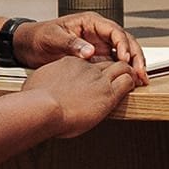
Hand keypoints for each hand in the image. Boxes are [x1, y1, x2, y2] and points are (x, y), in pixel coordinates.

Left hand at [16, 13, 147, 80]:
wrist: (28, 46)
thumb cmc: (39, 36)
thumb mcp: (53, 37)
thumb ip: (71, 43)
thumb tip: (90, 51)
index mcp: (91, 22)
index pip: (115, 31)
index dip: (123, 44)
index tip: (124, 59)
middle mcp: (99, 33)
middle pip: (126, 42)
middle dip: (136, 56)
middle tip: (141, 72)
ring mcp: (99, 46)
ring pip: (124, 54)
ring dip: (134, 66)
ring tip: (141, 80)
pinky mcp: (96, 60)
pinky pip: (115, 65)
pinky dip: (124, 73)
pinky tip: (129, 84)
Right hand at [19, 54, 138, 137]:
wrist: (43, 107)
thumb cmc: (35, 101)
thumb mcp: (37, 83)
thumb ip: (44, 83)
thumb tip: (36, 92)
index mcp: (70, 63)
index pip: (89, 62)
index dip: (96, 69)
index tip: (96, 78)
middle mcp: (86, 68)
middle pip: (108, 61)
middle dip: (116, 68)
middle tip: (120, 77)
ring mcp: (98, 79)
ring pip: (122, 67)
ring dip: (128, 73)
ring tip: (132, 81)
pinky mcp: (108, 93)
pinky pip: (127, 81)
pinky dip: (132, 83)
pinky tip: (134, 87)